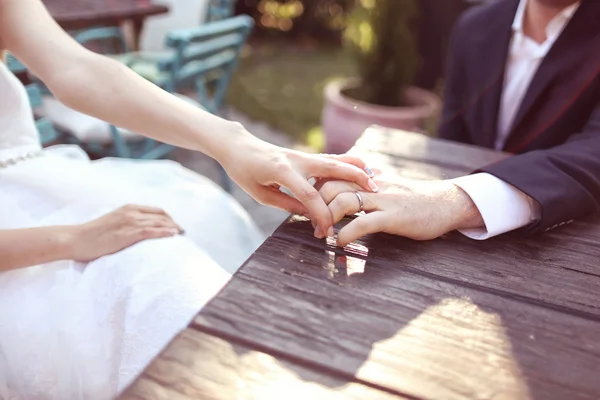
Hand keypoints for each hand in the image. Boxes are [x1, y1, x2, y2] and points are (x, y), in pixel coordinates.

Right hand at [67, 205, 183, 261]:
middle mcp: (131, 212)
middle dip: (174, 223)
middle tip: (183, 233)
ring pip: (158, 222)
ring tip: (182, 235)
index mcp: (128, 208)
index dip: (169, 218)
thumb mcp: (113, 223)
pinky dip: (164, 232)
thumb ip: (126, 224)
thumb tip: (138, 233)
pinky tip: (173, 235)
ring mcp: (129, 222)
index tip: (176, 227)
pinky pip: (150, 231)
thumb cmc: (92, 235)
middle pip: (161, 215)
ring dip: (173, 228)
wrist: (75, 239)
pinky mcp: (127, 233)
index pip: (157, 210)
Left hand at [219, 131, 378, 238]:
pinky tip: (362, 167)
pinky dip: (347, 162)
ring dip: (356, 168)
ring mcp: (302, 155)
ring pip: (335, 160)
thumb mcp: (261, 194)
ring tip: (376, 177)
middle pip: (331, 169)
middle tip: (374, 191)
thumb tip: (309, 214)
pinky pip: (330, 158)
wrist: (238, 146)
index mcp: (283, 172)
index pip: (309, 195)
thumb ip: (287, 203)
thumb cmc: (245, 172)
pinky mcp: (304, 155)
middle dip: (353, 180)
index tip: (329, 230)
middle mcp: (297, 160)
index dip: (321, 214)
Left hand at [316, 176, 483, 245]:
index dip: (315, 190)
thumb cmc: (413, 198)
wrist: (445, 203)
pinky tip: (340, 242)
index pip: (331, 175)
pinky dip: (347, 233)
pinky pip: (364, 222)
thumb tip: (342, 188)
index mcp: (367, 176)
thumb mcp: (385, 185)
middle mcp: (372, 183)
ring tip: (322, 234)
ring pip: (343, 201)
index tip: (307, 206)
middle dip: (315, 206)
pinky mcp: (394, 216)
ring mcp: (383, 198)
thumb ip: (364, 184)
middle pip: (331, 186)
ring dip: (326, 220)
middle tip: (313, 225)